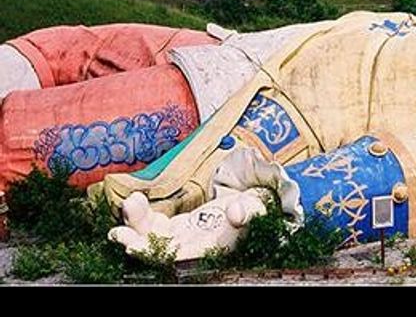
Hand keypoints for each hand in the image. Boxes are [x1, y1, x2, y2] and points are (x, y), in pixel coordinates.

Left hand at [108, 187, 269, 261]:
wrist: (253, 208)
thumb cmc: (255, 210)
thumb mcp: (257, 209)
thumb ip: (247, 212)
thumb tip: (236, 213)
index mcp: (211, 249)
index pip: (179, 257)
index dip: (155, 253)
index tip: (134, 247)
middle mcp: (192, 249)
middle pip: (159, 251)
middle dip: (138, 242)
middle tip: (117, 233)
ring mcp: (182, 238)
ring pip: (153, 238)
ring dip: (136, 225)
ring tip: (128, 205)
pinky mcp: (177, 227)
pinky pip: (154, 225)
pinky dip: (142, 215)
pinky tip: (134, 200)